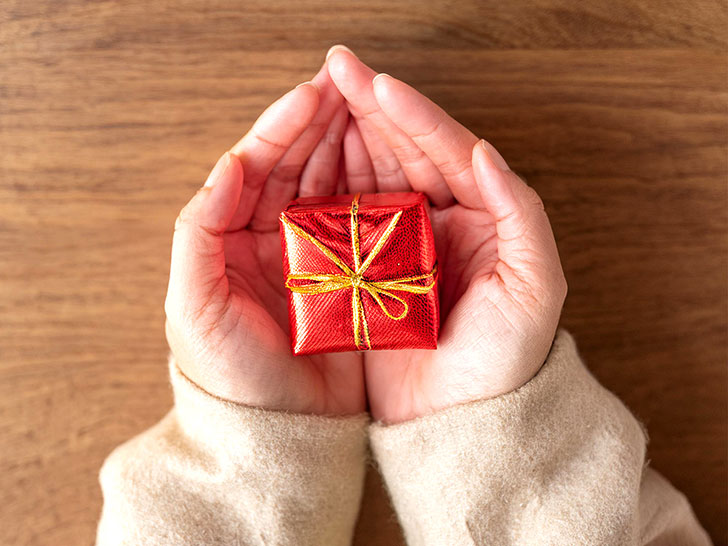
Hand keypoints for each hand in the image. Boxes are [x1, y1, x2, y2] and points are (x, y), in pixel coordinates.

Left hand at [164, 63, 364, 415]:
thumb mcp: (193, 306)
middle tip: (351, 85)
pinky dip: (376, 192)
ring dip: (350, 147)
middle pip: (297, 166)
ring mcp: (316, 256)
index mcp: (232, 237)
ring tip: (374, 111)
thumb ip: (199, 232)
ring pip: (332, 186)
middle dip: (321, 124)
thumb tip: (228, 164)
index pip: (257, 166)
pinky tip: (393, 167)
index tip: (314, 94)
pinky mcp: (350, 279)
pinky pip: (363, 224)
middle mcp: (273, 239)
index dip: (283, 127)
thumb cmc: (227, 375)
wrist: (275, 433)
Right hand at [326, 46, 567, 422]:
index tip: (373, 82)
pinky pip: (348, 218)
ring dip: (347, 135)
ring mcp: (403, 243)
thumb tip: (483, 151)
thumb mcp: (536, 286)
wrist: (464, 418)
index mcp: (484, 215)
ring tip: (317, 99)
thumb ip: (521, 213)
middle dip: (370, 107)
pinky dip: (329, 187)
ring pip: (373, 175)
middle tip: (336, 68)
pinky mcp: (370, 271)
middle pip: (404, 150)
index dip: (411, 113)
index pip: (446, 149)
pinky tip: (310, 160)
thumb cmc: (508, 359)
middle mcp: (443, 220)